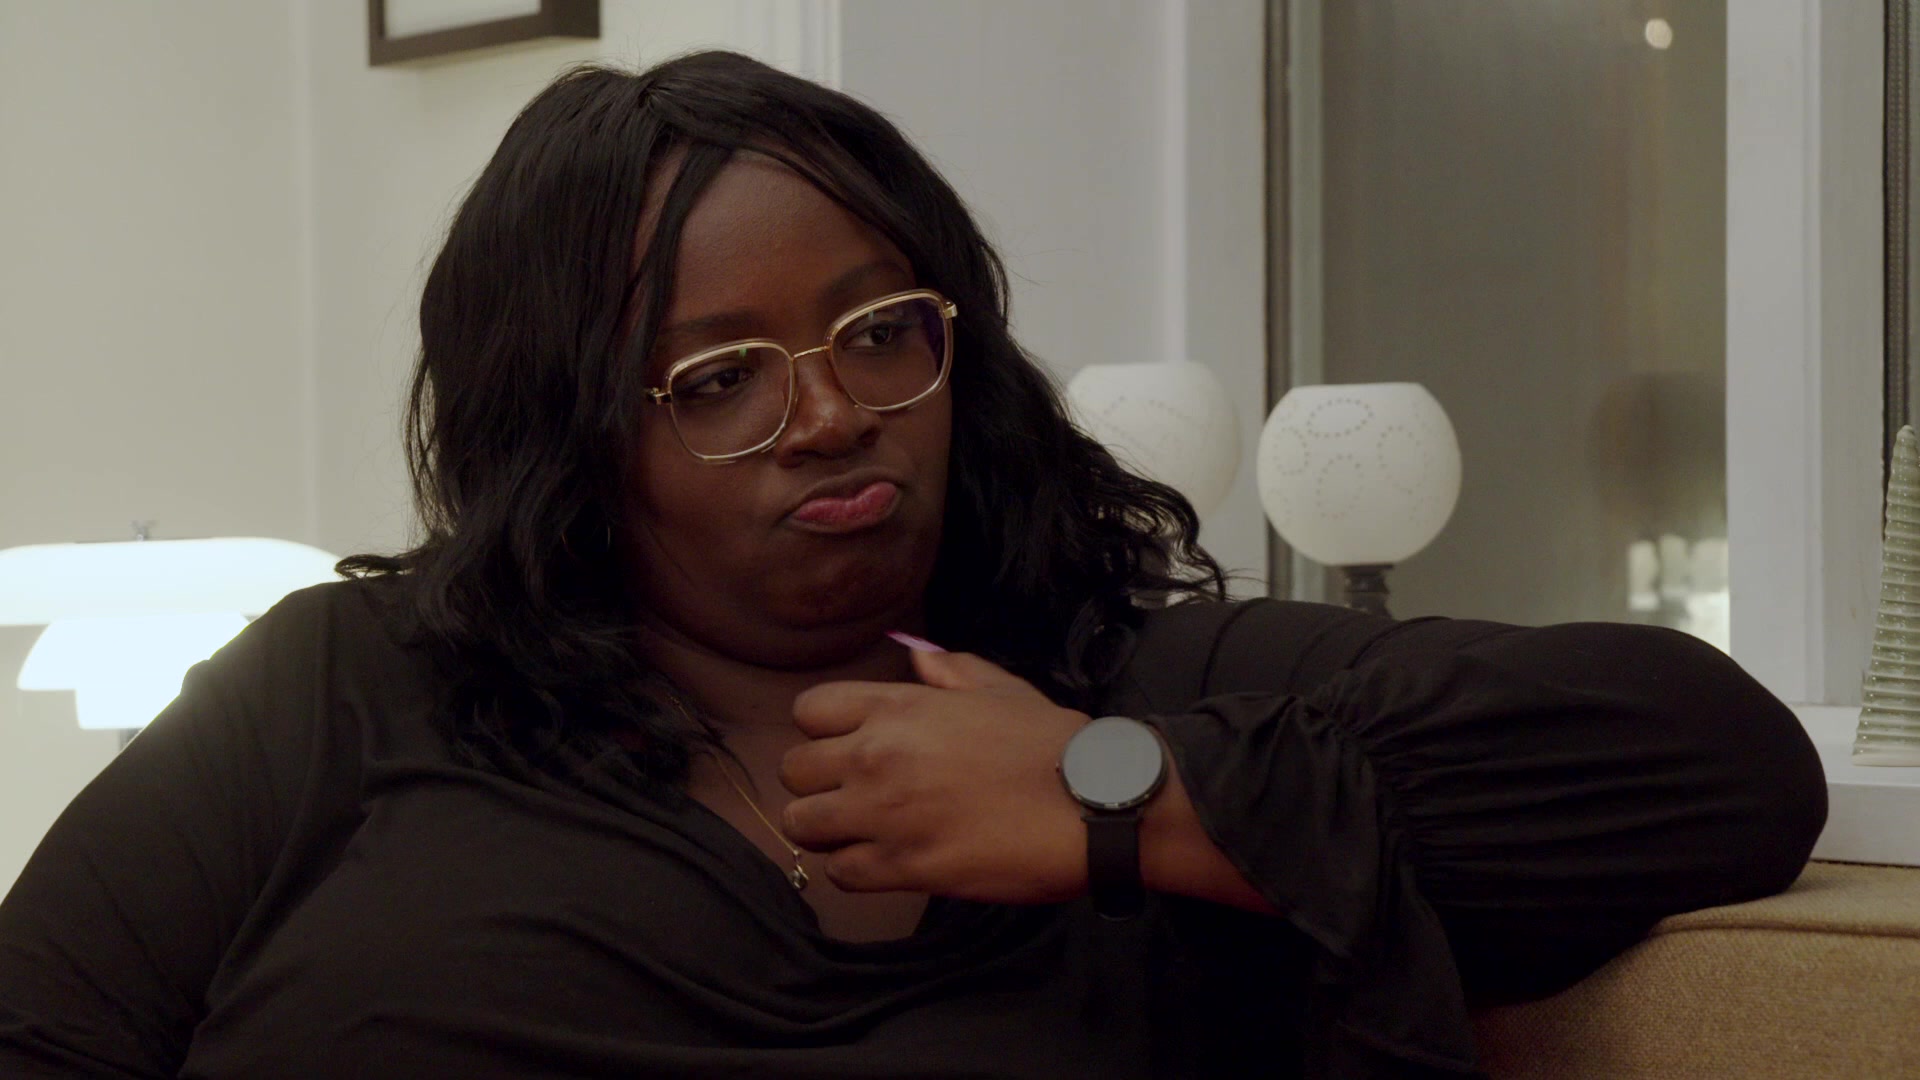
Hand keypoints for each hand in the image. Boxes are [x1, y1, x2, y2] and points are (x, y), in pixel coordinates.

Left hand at [780, 650, 1091, 903]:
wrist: (1092, 803)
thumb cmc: (1052, 744)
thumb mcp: (1001, 690)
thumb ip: (949, 670)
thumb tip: (915, 652)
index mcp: (899, 707)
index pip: (809, 710)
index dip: (823, 730)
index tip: (849, 746)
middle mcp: (878, 756)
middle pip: (794, 769)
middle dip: (817, 782)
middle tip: (852, 795)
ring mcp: (885, 814)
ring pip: (803, 823)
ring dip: (827, 829)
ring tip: (862, 833)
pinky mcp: (902, 867)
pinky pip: (839, 873)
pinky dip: (855, 870)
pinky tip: (885, 863)